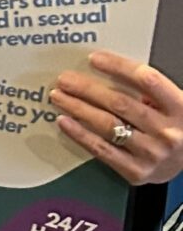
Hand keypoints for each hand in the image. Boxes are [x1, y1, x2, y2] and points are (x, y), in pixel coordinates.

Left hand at [51, 51, 182, 185]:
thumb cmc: (178, 128)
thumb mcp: (175, 105)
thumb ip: (151, 91)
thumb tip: (108, 72)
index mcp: (181, 108)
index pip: (147, 80)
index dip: (119, 67)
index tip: (94, 59)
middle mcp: (167, 131)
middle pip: (120, 103)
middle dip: (88, 89)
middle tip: (65, 79)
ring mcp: (152, 153)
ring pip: (107, 125)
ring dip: (78, 108)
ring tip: (59, 96)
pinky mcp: (137, 171)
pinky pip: (102, 150)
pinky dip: (80, 134)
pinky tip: (65, 121)